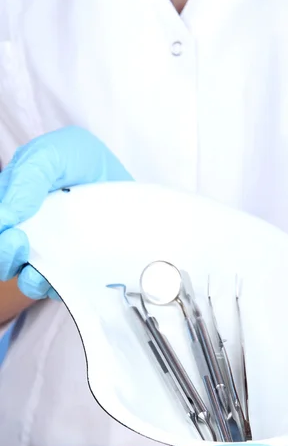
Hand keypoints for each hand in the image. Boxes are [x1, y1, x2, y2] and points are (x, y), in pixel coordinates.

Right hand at [0, 126, 132, 298]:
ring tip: (40, 272)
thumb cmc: (78, 159)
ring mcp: (50, 252)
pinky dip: (62, 289)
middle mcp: (25, 233)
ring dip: (30, 281)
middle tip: (19, 242)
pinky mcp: (75, 268)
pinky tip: (68, 280)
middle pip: (5, 259)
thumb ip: (25, 181)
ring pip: (29, 279)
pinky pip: (63, 288)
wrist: (119, 174)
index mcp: (11, 207)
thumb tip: (3, 219)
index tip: (10, 234)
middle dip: (5, 256)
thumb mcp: (50, 156)